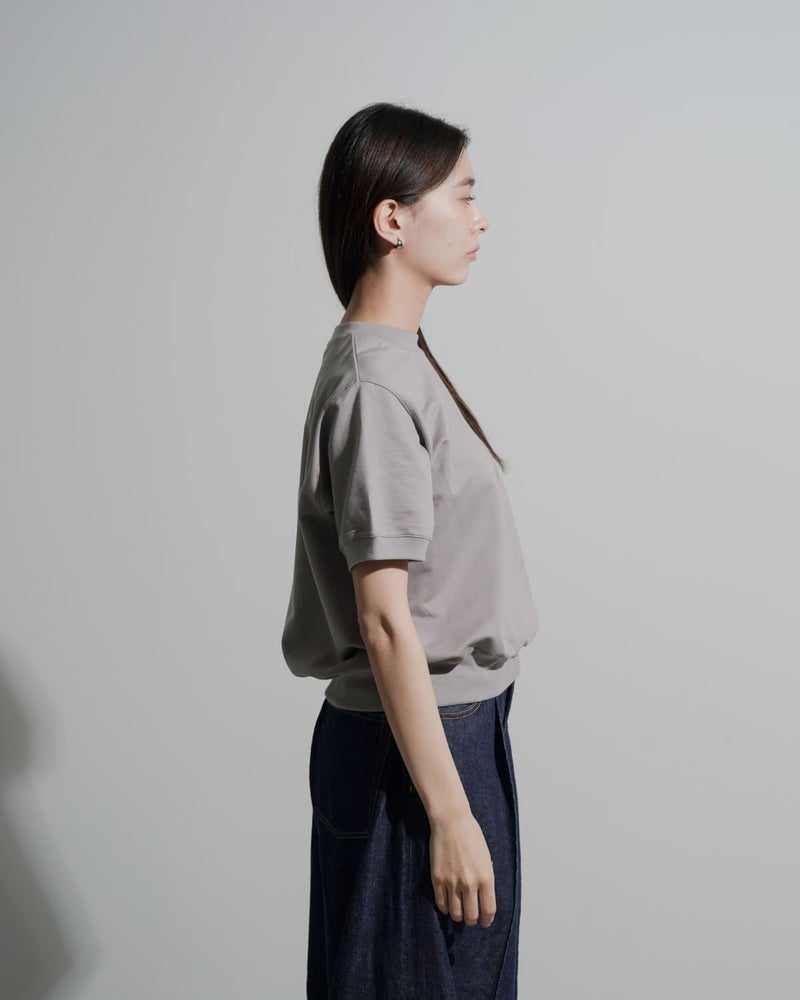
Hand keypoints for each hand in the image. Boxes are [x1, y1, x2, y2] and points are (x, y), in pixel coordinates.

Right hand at [429, 810, 495, 927]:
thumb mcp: (486, 858)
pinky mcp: (438, 879)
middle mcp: (470, 883)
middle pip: (471, 916)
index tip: (485, 922)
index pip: (488, 910)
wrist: (451, 821)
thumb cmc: (471, 835)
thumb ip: (486, 879)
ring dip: (458, 916)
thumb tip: (484, 897)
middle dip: (472, 920)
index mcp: (486, 877)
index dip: (487, 920)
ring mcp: (452, 882)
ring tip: (459, 913)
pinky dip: (445, 908)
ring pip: (455, 913)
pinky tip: (447, 905)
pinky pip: (441, 903)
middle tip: (471, 918)